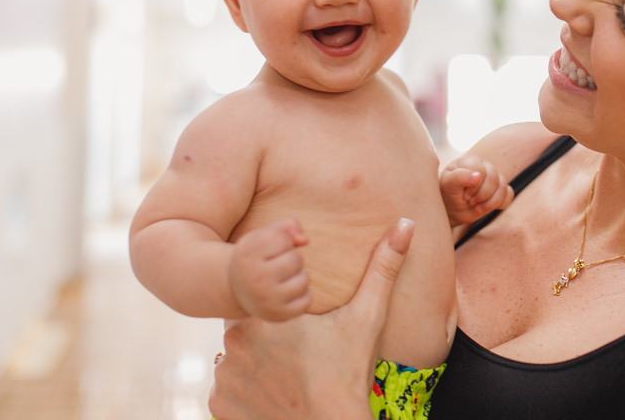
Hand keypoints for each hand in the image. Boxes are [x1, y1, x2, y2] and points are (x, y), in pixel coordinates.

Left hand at [209, 219, 415, 419]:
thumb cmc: (350, 376)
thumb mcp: (367, 319)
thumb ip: (383, 268)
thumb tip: (405, 224)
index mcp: (264, 311)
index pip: (258, 295)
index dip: (277, 310)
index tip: (298, 329)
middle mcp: (234, 340)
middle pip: (246, 327)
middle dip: (266, 338)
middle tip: (297, 356)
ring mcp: (224, 375)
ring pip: (235, 358)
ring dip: (253, 364)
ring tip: (286, 377)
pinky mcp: (219, 405)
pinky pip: (227, 390)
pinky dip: (245, 393)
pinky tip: (272, 397)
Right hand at [228, 218, 310, 320]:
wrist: (236, 290)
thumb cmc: (256, 257)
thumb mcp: (264, 235)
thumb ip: (288, 226)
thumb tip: (305, 240)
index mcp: (247, 254)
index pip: (282, 239)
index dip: (281, 241)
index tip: (268, 249)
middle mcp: (255, 278)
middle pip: (296, 259)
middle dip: (291, 258)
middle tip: (275, 265)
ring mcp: (267, 299)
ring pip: (304, 279)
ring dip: (298, 276)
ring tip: (281, 278)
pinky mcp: (278, 315)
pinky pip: (307, 300)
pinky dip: (301, 294)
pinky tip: (286, 292)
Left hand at [440, 155, 514, 224]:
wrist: (451, 207)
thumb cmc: (447, 193)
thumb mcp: (448, 185)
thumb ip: (459, 177)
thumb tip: (478, 176)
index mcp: (471, 161)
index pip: (481, 170)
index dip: (474, 186)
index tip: (464, 196)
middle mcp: (484, 166)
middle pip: (494, 178)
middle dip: (482, 195)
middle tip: (470, 202)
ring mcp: (494, 178)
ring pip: (503, 187)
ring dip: (490, 202)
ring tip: (477, 208)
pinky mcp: (499, 190)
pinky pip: (509, 194)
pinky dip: (500, 204)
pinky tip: (486, 207)